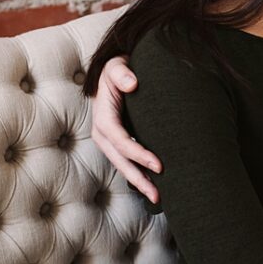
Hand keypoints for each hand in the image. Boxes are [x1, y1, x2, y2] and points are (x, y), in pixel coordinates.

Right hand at [91, 55, 161, 202]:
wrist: (115, 73)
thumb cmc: (118, 69)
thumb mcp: (116, 65)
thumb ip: (121, 72)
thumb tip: (131, 83)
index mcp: (103, 117)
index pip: (121, 140)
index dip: (138, 154)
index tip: (159, 165)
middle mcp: (103, 133)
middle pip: (120, 161)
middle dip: (138, 179)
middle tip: (158, 195)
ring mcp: (109, 141)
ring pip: (123, 166)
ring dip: (139, 182)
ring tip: (158, 198)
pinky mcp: (117, 143)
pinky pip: (127, 162)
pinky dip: (139, 174)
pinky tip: (154, 185)